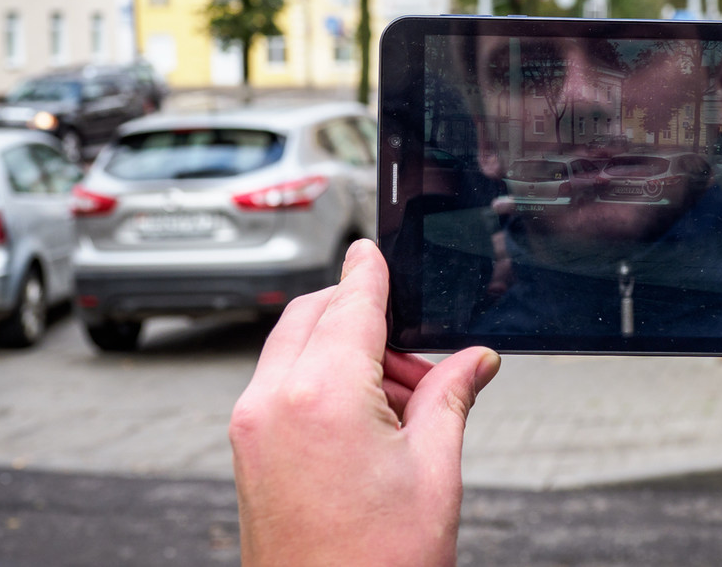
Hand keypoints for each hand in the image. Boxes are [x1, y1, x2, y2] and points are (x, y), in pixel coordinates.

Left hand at [229, 239, 500, 565]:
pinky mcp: (247, 449)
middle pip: (315, 315)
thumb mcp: (434, 472)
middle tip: (420, 359)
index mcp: (322, 396)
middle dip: (365, 317)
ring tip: (403, 403)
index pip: (351, 304)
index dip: (369, 271)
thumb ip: (449, 397)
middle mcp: (272, 401)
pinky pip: (283, 382)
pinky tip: (368, 417)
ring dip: (346, 350)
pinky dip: (322, 378)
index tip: (373, 250)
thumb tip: (474, 361)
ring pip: (296, 346)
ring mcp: (251, 426)